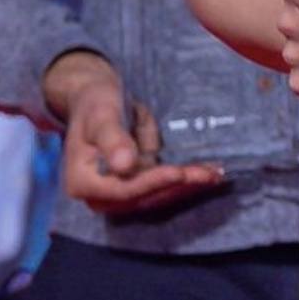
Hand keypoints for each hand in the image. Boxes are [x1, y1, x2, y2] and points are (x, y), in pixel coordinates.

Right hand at [48, 55, 226, 216]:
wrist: (98, 102)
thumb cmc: (95, 105)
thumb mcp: (101, 116)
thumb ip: (112, 139)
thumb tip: (124, 166)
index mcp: (82, 183)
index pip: (122, 190)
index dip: (151, 183)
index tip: (177, 173)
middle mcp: (102, 195)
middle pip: (144, 197)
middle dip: (177, 186)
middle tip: (208, 175)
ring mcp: (122, 191)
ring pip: (159, 193)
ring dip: (188, 185)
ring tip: (216, 174)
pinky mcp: (139, 183)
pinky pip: (165, 185)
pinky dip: (187, 179)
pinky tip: (210, 171)